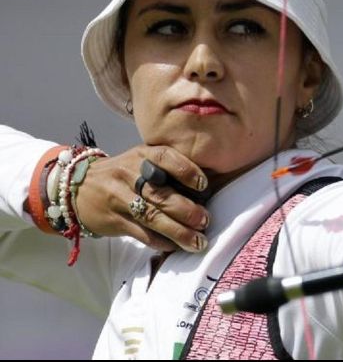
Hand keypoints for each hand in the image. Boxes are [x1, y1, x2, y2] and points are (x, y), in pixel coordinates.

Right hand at [74, 145, 209, 252]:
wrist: (78, 187)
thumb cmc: (123, 173)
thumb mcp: (140, 159)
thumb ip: (166, 169)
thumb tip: (205, 191)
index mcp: (141, 155)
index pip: (165, 157)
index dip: (186, 170)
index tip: (204, 186)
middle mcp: (129, 174)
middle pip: (160, 194)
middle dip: (187, 210)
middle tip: (205, 220)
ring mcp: (119, 198)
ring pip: (152, 217)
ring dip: (178, 231)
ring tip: (198, 241)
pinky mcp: (114, 220)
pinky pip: (141, 233)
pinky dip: (161, 241)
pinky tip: (176, 245)